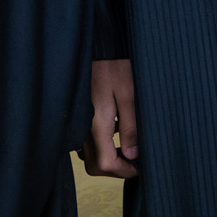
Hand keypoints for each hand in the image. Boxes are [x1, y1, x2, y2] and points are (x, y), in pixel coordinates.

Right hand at [81, 58, 137, 178]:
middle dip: (115, 167)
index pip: (105, 163)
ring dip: (106, 156)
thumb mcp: (129, 95)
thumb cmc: (113, 66)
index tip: (138, 167)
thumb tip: (133, 155)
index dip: (124, 170)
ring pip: (88, 155)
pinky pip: (85, 141)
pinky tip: (113, 128)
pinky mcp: (77, 115)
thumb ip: (130, 127)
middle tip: (133, 157)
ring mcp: (78, 122)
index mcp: (96, 123)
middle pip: (95, 164)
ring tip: (125, 143)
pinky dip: (99, 144)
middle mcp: (83, 127)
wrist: (96, 46)